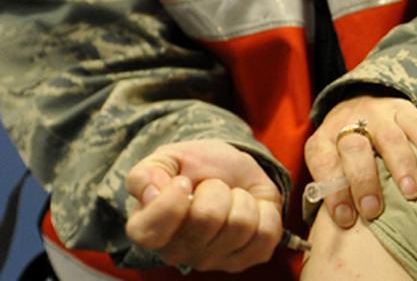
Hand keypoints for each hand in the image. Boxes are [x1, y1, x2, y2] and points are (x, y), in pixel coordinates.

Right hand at [125, 140, 283, 272]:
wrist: (232, 171)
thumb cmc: (195, 167)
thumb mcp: (167, 159)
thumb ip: (146, 174)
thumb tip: (150, 193)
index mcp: (149, 231)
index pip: (153, 230)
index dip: (172, 200)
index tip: (183, 181)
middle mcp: (178, 253)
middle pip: (206, 219)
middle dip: (216, 188)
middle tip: (213, 186)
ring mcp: (213, 260)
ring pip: (241, 224)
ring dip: (241, 198)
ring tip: (232, 197)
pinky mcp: (247, 259)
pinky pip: (266, 234)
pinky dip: (264, 210)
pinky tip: (252, 209)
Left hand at [304, 94, 416, 227]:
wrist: (357, 105)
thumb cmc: (343, 151)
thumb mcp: (329, 164)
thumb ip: (335, 188)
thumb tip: (346, 223)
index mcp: (324, 140)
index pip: (324, 164)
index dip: (334, 192)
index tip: (346, 219)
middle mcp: (349, 124)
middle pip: (354, 149)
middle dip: (365, 181)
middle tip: (374, 209)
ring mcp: (377, 115)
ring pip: (389, 138)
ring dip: (401, 166)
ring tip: (411, 192)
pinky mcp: (402, 109)